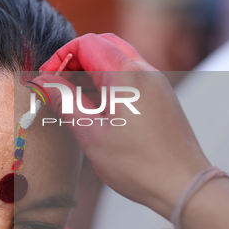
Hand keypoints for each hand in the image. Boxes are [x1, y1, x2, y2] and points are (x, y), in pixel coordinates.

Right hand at [35, 33, 209, 217]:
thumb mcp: (91, 134)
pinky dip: (108, 84)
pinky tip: (97, 110)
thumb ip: (66, 102)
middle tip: (58, 86)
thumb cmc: (138, 164)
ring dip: (91, 73)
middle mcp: (145, 71)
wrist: (183, 185)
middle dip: (75, 61)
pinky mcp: (161, 97)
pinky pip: (131, 77)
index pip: (86, 43)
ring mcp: (156, 83)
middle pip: (103, 45)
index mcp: (126, 75)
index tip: (47, 80)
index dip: (60, 57)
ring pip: (117, 60)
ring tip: (74, 101)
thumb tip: (44, 83)